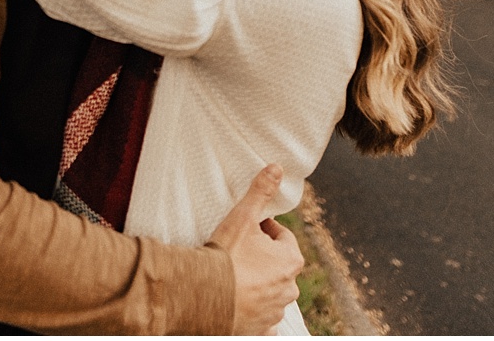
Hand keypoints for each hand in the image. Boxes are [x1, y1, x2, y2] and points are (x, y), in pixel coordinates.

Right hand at [208, 164, 302, 334]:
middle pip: (277, 265)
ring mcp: (275, 311)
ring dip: (257, 284)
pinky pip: (262, 320)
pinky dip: (253, 313)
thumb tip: (277, 168)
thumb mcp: (242, 218)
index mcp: (290, 260)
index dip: (263, 230)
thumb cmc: (225, 256)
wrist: (202, 296)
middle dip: (262, 258)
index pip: (282, 237)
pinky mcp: (260, 329)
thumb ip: (261, 192)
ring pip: (270, 292)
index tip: (246, 230)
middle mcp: (289, 288)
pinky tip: (238, 305)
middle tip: (237, 252)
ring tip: (232, 276)